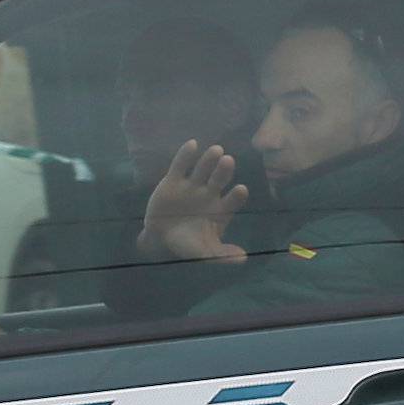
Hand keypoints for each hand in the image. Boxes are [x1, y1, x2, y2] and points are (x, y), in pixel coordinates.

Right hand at [137, 140, 249, 263]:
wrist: (160, 238)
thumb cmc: (187, 244)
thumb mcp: (204, 253)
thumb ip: (222, 255)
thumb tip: (243, 259)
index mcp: (220, 209)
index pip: (232, 200)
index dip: (236, 196)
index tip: (241, 190)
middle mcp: (209, 194)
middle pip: (219, 180)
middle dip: (224, 171)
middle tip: (229, 161)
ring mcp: (192, 185)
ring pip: (203, 169)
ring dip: (209, 160)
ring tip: (217, 151)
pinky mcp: (174, 180)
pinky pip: (180, 166)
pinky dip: (185, 156)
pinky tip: (192, 145)